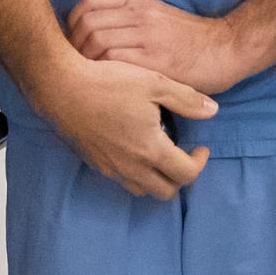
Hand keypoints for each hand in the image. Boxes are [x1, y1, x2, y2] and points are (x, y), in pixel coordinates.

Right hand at [30, 51, 217, 198]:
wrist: (62, 87)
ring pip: (142, 190)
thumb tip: (213, 110)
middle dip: (181, 178)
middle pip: (165, 192)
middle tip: (184, 155)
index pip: (186, 174)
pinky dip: (136, 174)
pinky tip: (135, 149)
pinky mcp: (95, 163)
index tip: (201, 147)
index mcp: (151, 150)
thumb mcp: (155, 83)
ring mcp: (110, 168)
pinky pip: (122, 180)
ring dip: (158, 179)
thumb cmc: (108, 82)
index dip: (200, 163)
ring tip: (161, 154)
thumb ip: (187, 100)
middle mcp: (131, 167)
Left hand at [64, 0, 258, 95]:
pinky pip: (115, 59)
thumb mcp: (159, 16)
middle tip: (75, 64)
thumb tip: (95, 31)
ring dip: (84, 59)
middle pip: (87, 21)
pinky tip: (105, 83)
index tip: (74, 41)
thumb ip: (130, 18)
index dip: (73, 21)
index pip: (89, 0)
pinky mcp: (154, 59)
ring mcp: (147, 35)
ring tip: (89, 75)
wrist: (226, 49)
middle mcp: (139, 14)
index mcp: (138, 2)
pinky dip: (102, 70)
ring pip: (96, 39)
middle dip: (73, 44)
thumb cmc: (191, 39)